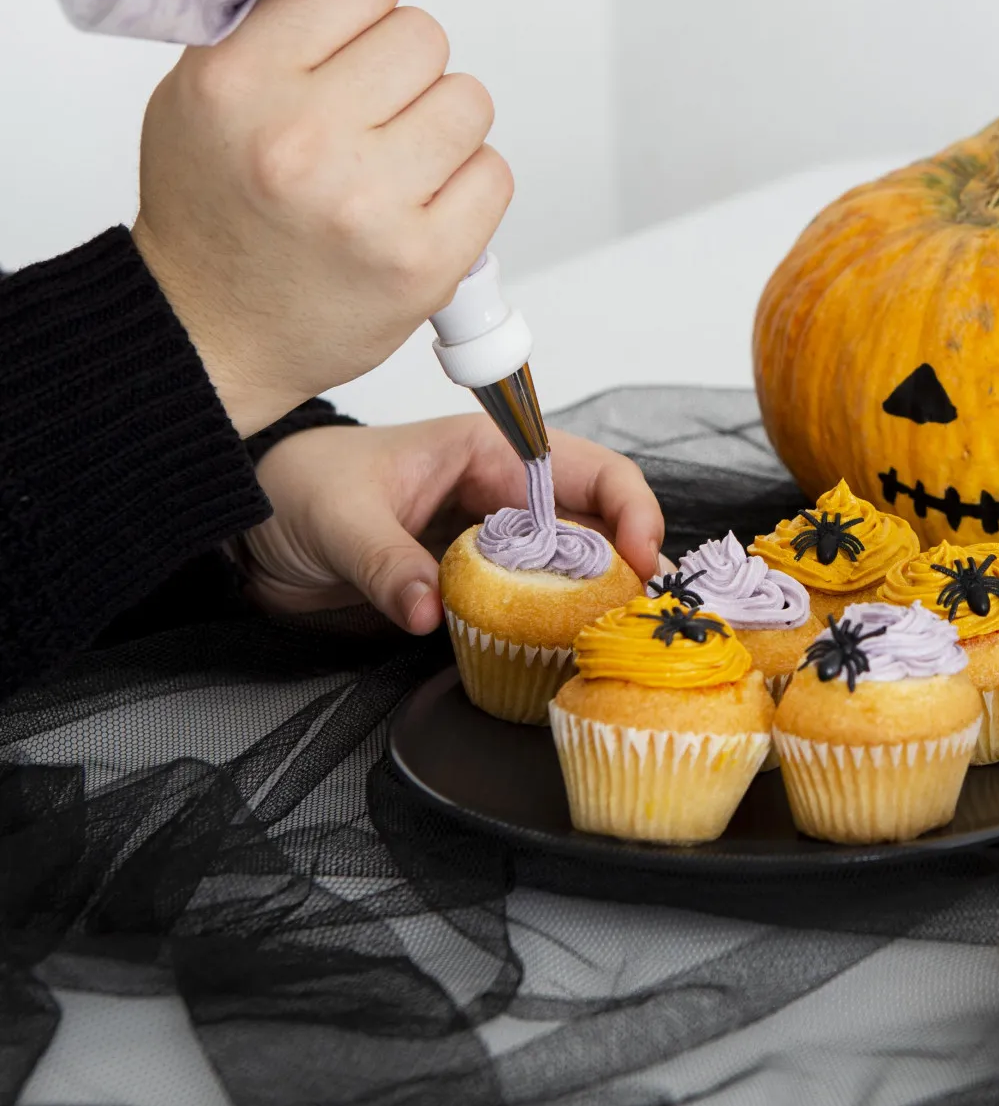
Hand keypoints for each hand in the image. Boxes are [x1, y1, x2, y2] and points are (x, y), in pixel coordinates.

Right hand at [132, 0, 511, 437]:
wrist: (212, 330)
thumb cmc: (216, 201)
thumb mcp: (213, 73)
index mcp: (242, 82)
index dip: (363, 4)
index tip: (343, 41)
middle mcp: (305, 142)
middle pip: (425, 36)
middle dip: (404, 69)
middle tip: (361, 117)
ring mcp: (371, 206)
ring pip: (469, 101)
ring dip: (442, 125)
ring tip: (389, 163)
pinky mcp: (426, 262)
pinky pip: (495, 172)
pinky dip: (467, 185)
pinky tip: (418, 205)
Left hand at [241, 417, 663, 632]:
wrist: (250, 530)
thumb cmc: (296, 490)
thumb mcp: (338, 520)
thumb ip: (385, 562)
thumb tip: (428, 608)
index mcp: (487, 452)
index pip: (589, 469)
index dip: (629, 509)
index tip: (640, 558)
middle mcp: (504, 494)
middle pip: (595, 525)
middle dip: (626, 566)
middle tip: (640, 614)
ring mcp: (493, 543)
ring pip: (570, 570)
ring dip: (596, 603)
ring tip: (614, 638)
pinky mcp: (475, 586)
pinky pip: (529, 606)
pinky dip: (553, 629)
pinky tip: (565, 654)